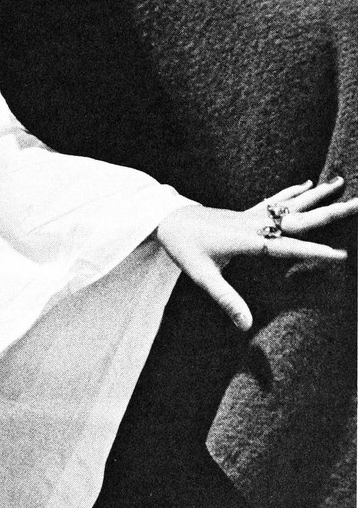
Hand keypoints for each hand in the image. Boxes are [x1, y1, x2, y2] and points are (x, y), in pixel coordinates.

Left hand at [156, 179, 357, 330]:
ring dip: (316, 195)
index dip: (316, 251)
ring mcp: (250, 215)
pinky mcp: (244, 212)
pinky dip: (292, 192)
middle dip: (329, 212)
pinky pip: (274, 200)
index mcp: (249, 240)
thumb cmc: (184, 247)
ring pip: (290, 203)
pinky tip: (306, 183)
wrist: (166, 219)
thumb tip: (245, 325)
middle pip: (299, 217)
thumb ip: (226, 300)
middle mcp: (254, 224)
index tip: (342, 254)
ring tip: (341, 181)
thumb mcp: (202, 276)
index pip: (289, 247)